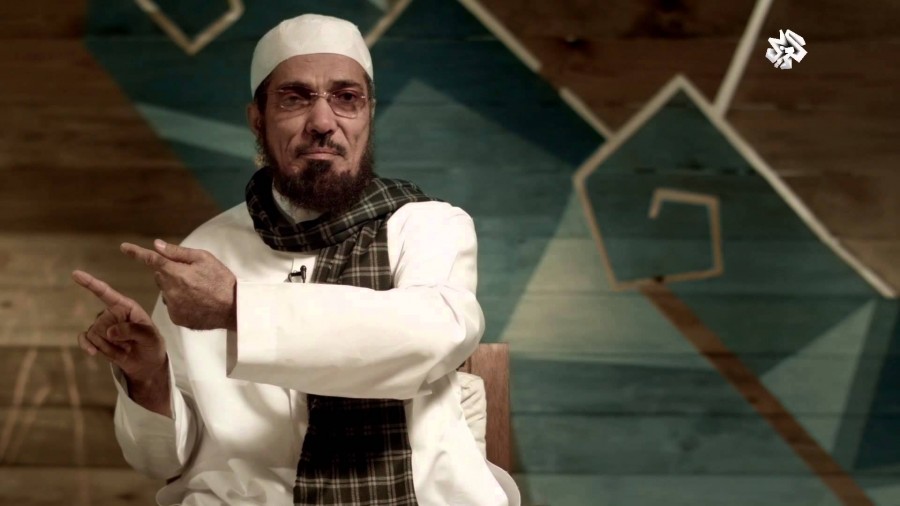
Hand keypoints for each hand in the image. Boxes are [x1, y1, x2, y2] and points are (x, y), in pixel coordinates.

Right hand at [72, 270, 170, 415]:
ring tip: (124, 348)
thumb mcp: (150, 337)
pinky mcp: (97, 339)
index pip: (106, 293)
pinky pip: (85, 339)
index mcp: (126, 307)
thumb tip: (109, 331)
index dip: (91, 283)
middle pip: (101, 323)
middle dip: (114, 338)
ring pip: (94, 334)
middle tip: (131, 345)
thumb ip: (133, 331)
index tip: (75, 274)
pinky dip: (86, 346)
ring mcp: (103, 326)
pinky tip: (92, 353)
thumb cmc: (152, 344)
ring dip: (108, 346)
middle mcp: (112, 313)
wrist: (148, 363)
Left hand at [121, 239, 236, 330]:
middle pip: (160, 277)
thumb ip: (178, 253)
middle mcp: (170, 290)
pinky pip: (172, 306)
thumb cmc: (221, 279)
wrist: (234, 308)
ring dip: (174, 289)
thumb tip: (157, 245)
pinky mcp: (176, 318)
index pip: (152, 260)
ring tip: (196, 291)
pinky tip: (195, 302)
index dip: (137, 253)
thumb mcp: (205, 259)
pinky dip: (179, 302)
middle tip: (190, 275)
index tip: (124, 247)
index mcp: (176, 273)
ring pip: (166, 292)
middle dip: (169, 274)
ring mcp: (172, 306)